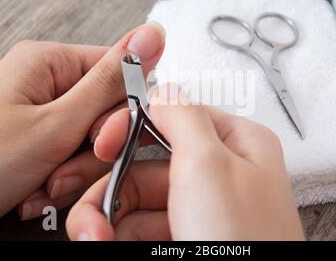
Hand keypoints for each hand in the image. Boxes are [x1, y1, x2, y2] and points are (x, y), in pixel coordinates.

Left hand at [0, 22, 164, 229]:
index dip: (122, 113)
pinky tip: (33, 190)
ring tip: (41, 184)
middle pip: (105, 113)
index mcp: (50, 62)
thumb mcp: (55, 125)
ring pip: (90, 141)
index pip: (119, 74)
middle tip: (63, 167)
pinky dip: (58, 180)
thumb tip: (151, 37)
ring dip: (73, 171)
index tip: (104, 142)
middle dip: (91, 151)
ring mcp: (41, 113)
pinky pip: (70, 157)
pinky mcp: (37, 140)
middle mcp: (45, 83)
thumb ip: (110, 83)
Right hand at [66, 87, 304, 240]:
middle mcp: (220, 174)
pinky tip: (110, 243)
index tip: (101, 144)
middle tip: (92, 216)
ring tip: (97, 239)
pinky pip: (142, 227)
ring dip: (109, 219)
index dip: (132, 126)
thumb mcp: (209, 165)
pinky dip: (120, 236)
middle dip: (112, 188)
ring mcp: (203, 209)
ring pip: (139, 199)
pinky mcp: (188, 237)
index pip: (174, 116)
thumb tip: (163, 91)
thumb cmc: (243, 241)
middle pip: (148, 163)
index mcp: (236, 144)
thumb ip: (182, 116)